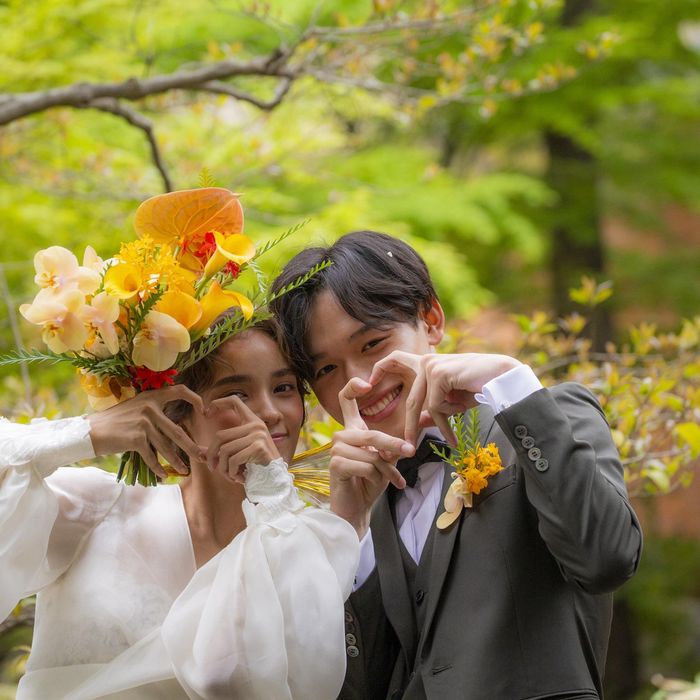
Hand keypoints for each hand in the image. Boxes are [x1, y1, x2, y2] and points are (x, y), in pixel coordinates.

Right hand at [87, 385, 205, 478]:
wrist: (88, 432)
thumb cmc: (113, 422)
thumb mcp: (135, 409)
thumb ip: (155, 413)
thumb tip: (176, 430)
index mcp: (151, 397)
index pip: (180, 390)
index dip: (196, 399)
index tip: (205, 412)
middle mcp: (149, 407)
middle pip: (177, 430)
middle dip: (191, 446)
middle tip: (203, 456)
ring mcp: (143, 422)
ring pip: (167, 446)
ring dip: (177, 461)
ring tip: (186, 470)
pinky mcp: (136, 438)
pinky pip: (152, 456)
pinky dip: (158, 467)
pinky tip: (164, 475)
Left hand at [205, 396, 279, 482]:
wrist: (275, 481)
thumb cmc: (256, 467)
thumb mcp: (237, 455)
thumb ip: (221, 451)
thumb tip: (200, 452)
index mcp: (252, 421)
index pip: (235, 401)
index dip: (219, 403)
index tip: (206, 412)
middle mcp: (256, 425)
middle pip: (220, 436)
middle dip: (212, 455)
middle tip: (212, 468)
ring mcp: (258, 435)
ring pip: (225, 450)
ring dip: (223, 468)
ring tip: (230, 476)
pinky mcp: (259, 447)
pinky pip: (234, 460)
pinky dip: (232, 473)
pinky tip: (239, 478)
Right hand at [330, 377, 414, 537]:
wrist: (357, 508)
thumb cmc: (371, 481)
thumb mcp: (390, 457)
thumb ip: (402, 438)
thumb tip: (428, 417)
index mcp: (352, 429)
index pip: (345, 399)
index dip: (353, 386)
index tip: (368, 384)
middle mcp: (341, 436)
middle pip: (372, 434)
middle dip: (394, 446)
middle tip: (410, 452)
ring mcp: (335, 450)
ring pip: (372, 453)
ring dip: (387, 470)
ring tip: (391, 480)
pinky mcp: (335, 465)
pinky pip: (366, 467)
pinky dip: (379, 478)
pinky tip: (376, 485)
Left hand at [368, 351, 520, 445]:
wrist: (504, 377)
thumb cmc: (480, 387)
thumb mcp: (453, 400)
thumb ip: (435, 407)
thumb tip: (420, 420)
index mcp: (427, 362)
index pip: (394, 360)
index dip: (380, 370)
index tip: (367, 386)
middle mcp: (426, 361)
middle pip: (412, 399)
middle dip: (410, 425)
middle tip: (405, 445)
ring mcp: (432, 366)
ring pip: (425, 406)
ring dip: (439, 423)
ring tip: (448, 439)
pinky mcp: (439, 374)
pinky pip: (436, 406)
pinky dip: (448, 419)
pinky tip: (458, 423)